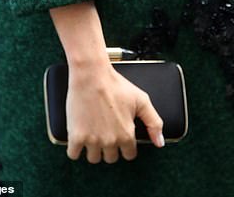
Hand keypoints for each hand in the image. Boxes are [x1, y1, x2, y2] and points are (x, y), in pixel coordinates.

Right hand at [49, 1, 163, 163]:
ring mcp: (92, 140)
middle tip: (106, 132)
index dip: (126, 146)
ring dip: (93, 150)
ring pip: (93, 158)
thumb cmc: (115, 84)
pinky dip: (75, 149)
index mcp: (126, 134)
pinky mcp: (76, 137)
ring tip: (94, 134)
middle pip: (111, 158)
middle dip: (110, 148)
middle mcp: (110, 141)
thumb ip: (154, 122)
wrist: (92, 74)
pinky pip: (74, 155)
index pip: (129, 155)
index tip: (121, 138)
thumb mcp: (141, 100)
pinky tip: (79, 137)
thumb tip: (159, 143)